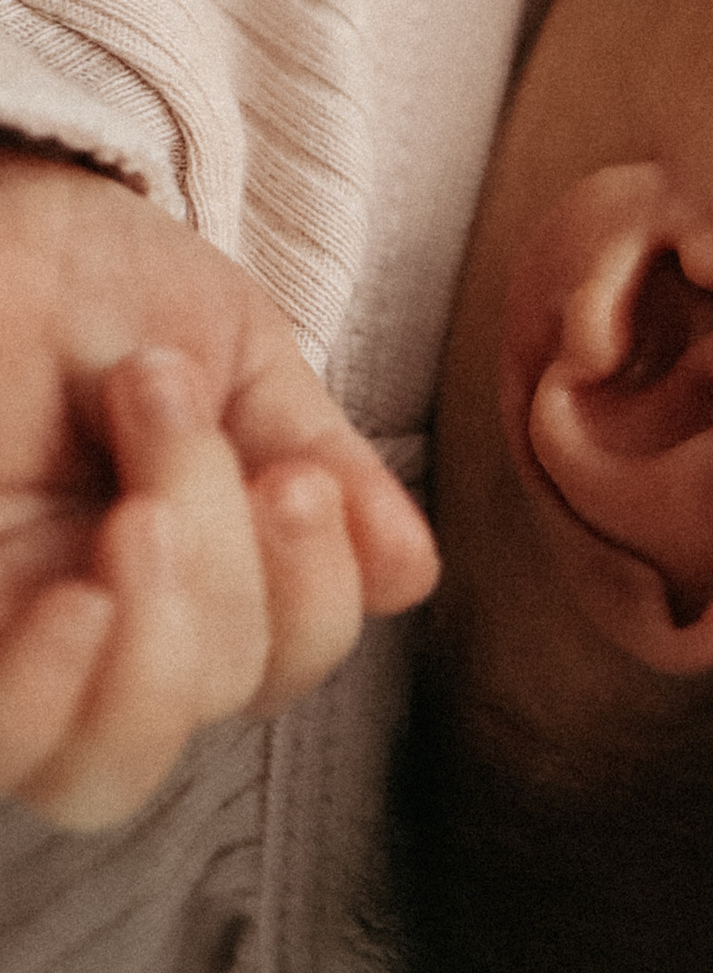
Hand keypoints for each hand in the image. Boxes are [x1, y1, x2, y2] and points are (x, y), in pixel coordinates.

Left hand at [0, 154, 436, 832]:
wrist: (1, 201)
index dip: (314, 596)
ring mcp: (17, 637)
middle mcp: (100, 623)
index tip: (299, 479)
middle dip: (231, 582)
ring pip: (104, 771)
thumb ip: (316, 452)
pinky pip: (8, 749)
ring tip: (135, 510)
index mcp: (192, 565)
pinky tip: (76, 605)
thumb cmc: (92, 277)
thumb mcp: (233, 349)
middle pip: (205, 705)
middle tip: (173, 426)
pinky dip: (52, 697)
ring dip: (158, 644)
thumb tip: (412, 574)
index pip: (279, 657)